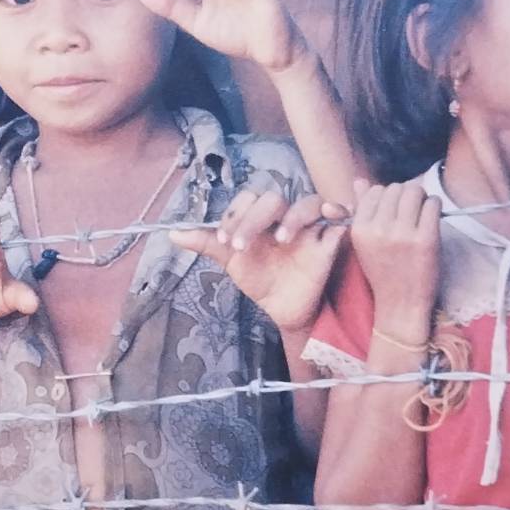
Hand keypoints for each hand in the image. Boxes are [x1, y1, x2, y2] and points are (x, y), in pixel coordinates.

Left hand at [172, 189, 346, 334]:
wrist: (284, 309)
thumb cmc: (260, 279)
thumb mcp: (232, 262)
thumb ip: (207, 244)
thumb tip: (172, 234)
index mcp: (258, 218)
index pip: (248, 199)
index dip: (235, 214)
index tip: (223, 241)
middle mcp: (283, 217)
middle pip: (272, 199)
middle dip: (253, 219)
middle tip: (239, 246)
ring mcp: (308, 226)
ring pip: (305, 203)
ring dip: (292, 218)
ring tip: (280, 240)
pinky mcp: (330, 239)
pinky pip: (338, 216)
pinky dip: (335, 211)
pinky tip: (329, 217)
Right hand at [346, 179, 441, 339]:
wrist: (401, 303)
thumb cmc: (383, 271)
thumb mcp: (364, 242)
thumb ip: (361, 209)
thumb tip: (359, 180)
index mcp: (360, 229)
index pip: (375, 191)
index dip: (388, 196)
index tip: (395, 209)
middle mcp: (378, 229)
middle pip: (396, 188)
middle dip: (406, 194)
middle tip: (411, 210)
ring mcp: (402, 234)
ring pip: (414, 192)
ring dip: (421, 197)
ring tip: (422, 212)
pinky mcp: (426, 239)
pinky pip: (432, 204)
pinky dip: (434, 206)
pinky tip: (431, 218)